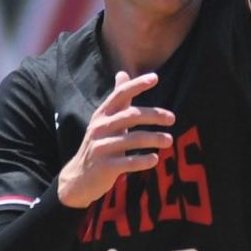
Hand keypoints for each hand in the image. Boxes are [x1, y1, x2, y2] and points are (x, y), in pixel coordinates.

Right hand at [57, 71, 174, 207]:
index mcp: (102, 114)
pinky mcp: (104, 167)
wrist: (78, 178)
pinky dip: (143, 160)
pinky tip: (155, 159)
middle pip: (131, 116)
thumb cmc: (100, 143)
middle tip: (172, 118)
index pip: (120, 95)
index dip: (137, 85)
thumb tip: (122, 72)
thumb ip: (118, 99)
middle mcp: (100, 128)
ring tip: (169, 140)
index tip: (155, 77)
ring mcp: (101, 147)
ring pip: (132, 139)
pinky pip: (128, 162)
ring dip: (154, 138)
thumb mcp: (105, 120)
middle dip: (154, 115)